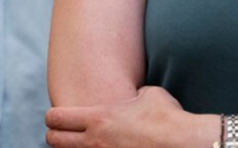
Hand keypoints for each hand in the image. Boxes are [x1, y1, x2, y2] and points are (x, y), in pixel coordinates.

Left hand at [46, 86, 212, 147]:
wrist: (185, 144)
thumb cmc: (168, 117)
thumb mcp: (148, 94)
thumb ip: (131, 96)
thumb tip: (132, 98)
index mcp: (99, 118)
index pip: (56, 118)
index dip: (53, 116)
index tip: (56, 115)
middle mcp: (95, 142)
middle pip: (53, 141)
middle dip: (54, 135)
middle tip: (63, 132)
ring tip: (84, 142)